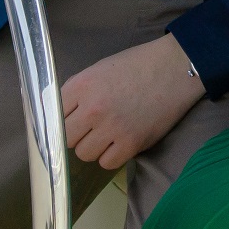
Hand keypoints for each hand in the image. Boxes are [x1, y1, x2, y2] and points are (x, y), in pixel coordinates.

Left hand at [60, 34, 206, 170]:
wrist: (173, 68)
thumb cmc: (136, 65)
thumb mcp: (99, 69)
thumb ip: (77, 90)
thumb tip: (58, 111)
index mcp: (81, 86)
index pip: (54, 115)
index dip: (63, 118)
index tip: (72, 120)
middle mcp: (92, 109)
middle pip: (67, 139)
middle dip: (77, 134)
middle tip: (91, 128)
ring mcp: (111, 128)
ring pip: (84, 154)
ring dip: (94, 147)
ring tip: (108, 135)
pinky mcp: (131, 143)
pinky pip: (107, 163)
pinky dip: (111, 156)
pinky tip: (119, 143)